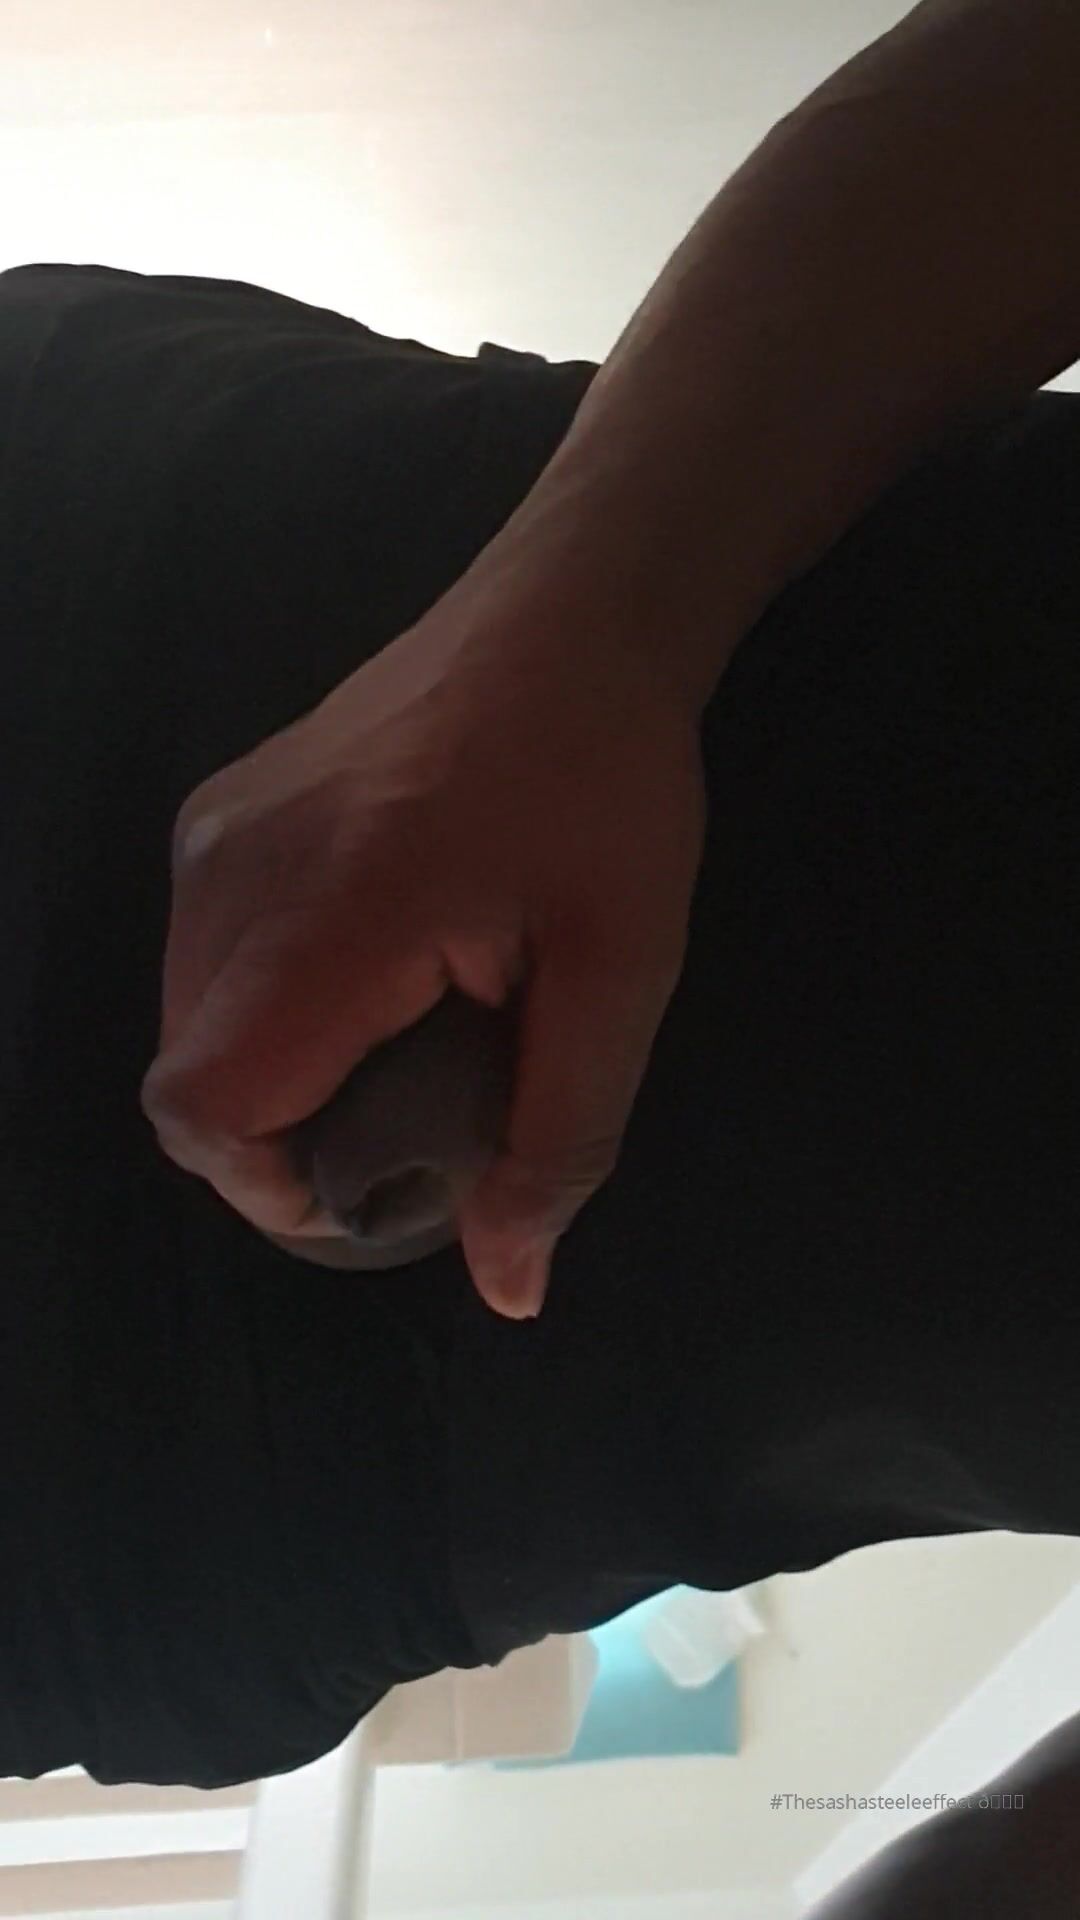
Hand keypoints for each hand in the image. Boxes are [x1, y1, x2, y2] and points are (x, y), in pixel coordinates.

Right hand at [141, 564, 706, 1317]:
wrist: (569, 616)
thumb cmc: (610, 785)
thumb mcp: (623, 973)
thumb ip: (561, 1137)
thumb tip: (508, 1291)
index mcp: (331, 912)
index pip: (206, 1107)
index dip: (272, 1189)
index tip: (378, 1190)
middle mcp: (232, 871)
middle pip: (189, 1081)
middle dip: (283, 1144)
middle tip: (411, 1129)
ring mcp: (213, 832)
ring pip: (191, 1024)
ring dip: (275, 1077)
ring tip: (400, 1049)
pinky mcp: (220, 811)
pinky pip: (206, 959)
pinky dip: (267, 1009)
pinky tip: (371, 979)